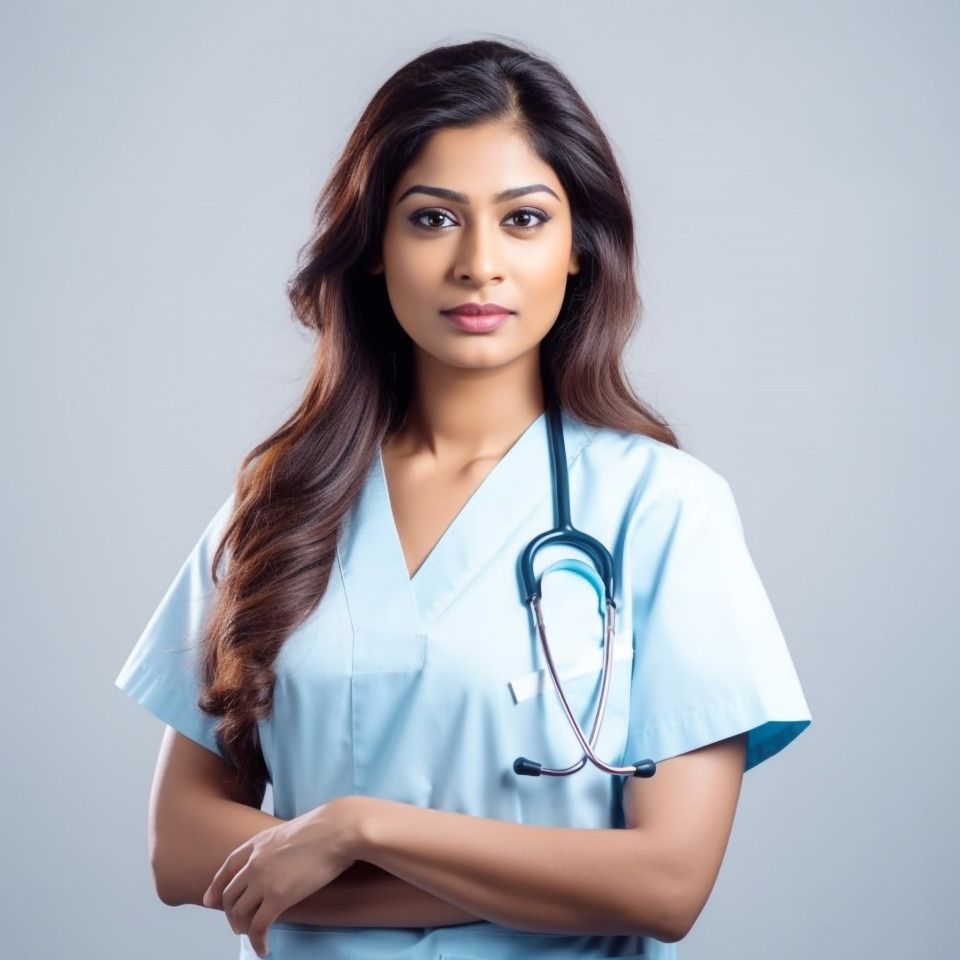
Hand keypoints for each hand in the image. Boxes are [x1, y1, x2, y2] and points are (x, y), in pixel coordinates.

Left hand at [202, 797, 359, 957]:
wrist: (338, 830)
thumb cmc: (325, 828)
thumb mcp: (291, 831)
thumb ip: (278, 847)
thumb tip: (283, 859)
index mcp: (257, 844)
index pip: (227, 868)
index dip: (216, 887)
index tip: (210, 901)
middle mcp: (254, 863)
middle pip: (230, 896)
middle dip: (231, 914)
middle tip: (240, 926)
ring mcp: (263, 881)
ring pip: (240, 913)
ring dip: (243, 929)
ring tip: (253, 937)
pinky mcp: (278, 898)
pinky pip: (258, 927)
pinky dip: (257, 942)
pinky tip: (264, 949)